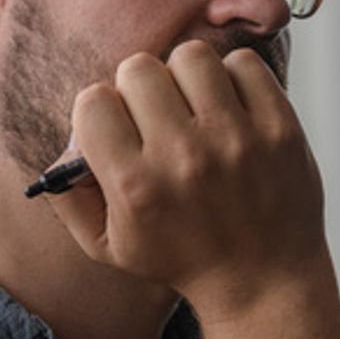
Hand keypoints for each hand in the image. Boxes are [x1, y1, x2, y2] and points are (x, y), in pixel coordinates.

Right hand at [45, 40, 324, 320]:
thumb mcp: (110, 247)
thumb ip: (70, 198)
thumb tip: (60, 150)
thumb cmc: (182, 259)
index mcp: (137, 186)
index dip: (100, 112)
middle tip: (157, 119)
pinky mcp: (279, 127)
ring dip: (187, 78)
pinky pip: (243, 63)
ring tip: (195, 111)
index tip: (118, 130)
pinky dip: (234, 80)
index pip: (93, 101)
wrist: (263, 281)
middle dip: (140, 90)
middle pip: (138, 67)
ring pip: (190, 57)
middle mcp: (184, 158)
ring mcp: (237, 139)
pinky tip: (231, 111)